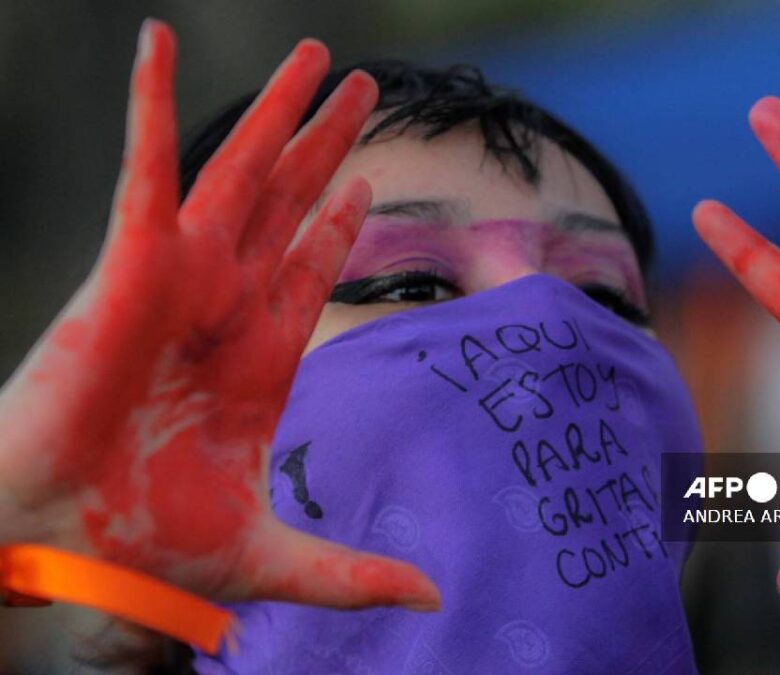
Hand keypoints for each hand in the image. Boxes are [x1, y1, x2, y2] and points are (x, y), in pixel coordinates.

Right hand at [0, 20, 438, 611]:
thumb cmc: (148, 548)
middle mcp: (226, 307)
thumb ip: (352, 572)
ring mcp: (182, 279)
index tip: (365, 186)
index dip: (338, 224)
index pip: (311, 269)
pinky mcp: (131, 266)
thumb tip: (434, 600)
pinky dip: (152, 106)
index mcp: (261, 360)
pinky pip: (146, 169)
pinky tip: (155, 42)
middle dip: (328, 145)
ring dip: (278, 113)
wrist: (64, 546)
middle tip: (367, 90)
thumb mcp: (275, 557)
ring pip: (242, 173)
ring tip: (321, 57)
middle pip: (292, 203)